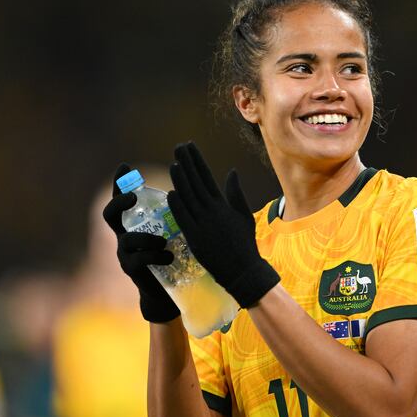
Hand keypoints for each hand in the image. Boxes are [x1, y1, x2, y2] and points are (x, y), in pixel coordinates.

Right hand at [102, 163, 180, 322]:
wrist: (170, 287)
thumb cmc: (177, 251)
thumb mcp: (178, 228)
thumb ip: (181, 211)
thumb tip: (198, 185)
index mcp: (136, 220)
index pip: (122, 197)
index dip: (120, 182)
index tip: (125, 166)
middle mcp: (125, 234)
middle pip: (110, 214)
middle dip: (119, 203)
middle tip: (134, 197)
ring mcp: (125, 253)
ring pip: (126, 240)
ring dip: (144, 238)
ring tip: (163, 240)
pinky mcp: (132, 270)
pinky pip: (137, 260)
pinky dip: (153, 256)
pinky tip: (168, 255)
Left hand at [167, 142, 279, 307]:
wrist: (243, 270)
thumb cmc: (245, 244)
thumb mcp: (244, 215)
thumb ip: (236, 193)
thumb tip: (231, 172)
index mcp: (224, 205)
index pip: (207, 176)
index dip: (197, 160)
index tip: (190, 147)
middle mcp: (213, 211)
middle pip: (196, 182)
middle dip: (187, 163)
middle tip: (178, 147)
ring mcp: (203, 224)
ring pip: (189, 198)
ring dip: (180, 180)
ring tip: (173, 163)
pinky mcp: (195, 239)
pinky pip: (184, 219)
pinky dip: (177, 206)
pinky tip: (171, 193)